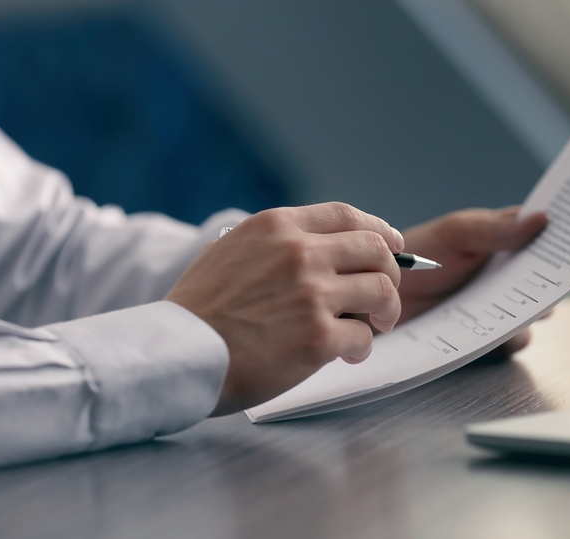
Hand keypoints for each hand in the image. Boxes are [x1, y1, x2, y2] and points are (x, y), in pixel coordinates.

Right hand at [165, 203, 403, 414]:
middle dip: (390, 273)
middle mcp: (300, 253)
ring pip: (381, 290)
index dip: (379, 229)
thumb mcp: (230, 251)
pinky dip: (362, 346)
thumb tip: (317, 247)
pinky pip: (363, 336)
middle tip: (382, 297)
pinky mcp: (317, 337)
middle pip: (376, 250)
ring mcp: (311, 294)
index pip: (347, 215)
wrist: (177, 354)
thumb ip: (275, 244)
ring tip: (374, 327)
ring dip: (385, 311)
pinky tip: (347, 354)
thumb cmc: (198, 310)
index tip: (393, 246)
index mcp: (277, 227)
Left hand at [396, 206, 548, 355]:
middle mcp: (509, 277)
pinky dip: (509, 337)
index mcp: (506, 241)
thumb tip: (543, 218)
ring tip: (523, 306)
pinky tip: (497, 331)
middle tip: (556, 275)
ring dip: (533, 311)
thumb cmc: (419, 257)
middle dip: (555, 278)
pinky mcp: (488, 339)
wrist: (383, 296)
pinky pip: (511, 341)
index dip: (566, 236)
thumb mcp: (456, 234)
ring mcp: (500, 309)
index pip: (545, 237)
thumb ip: (497, 229)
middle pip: (548, 279)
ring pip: (535, 314)